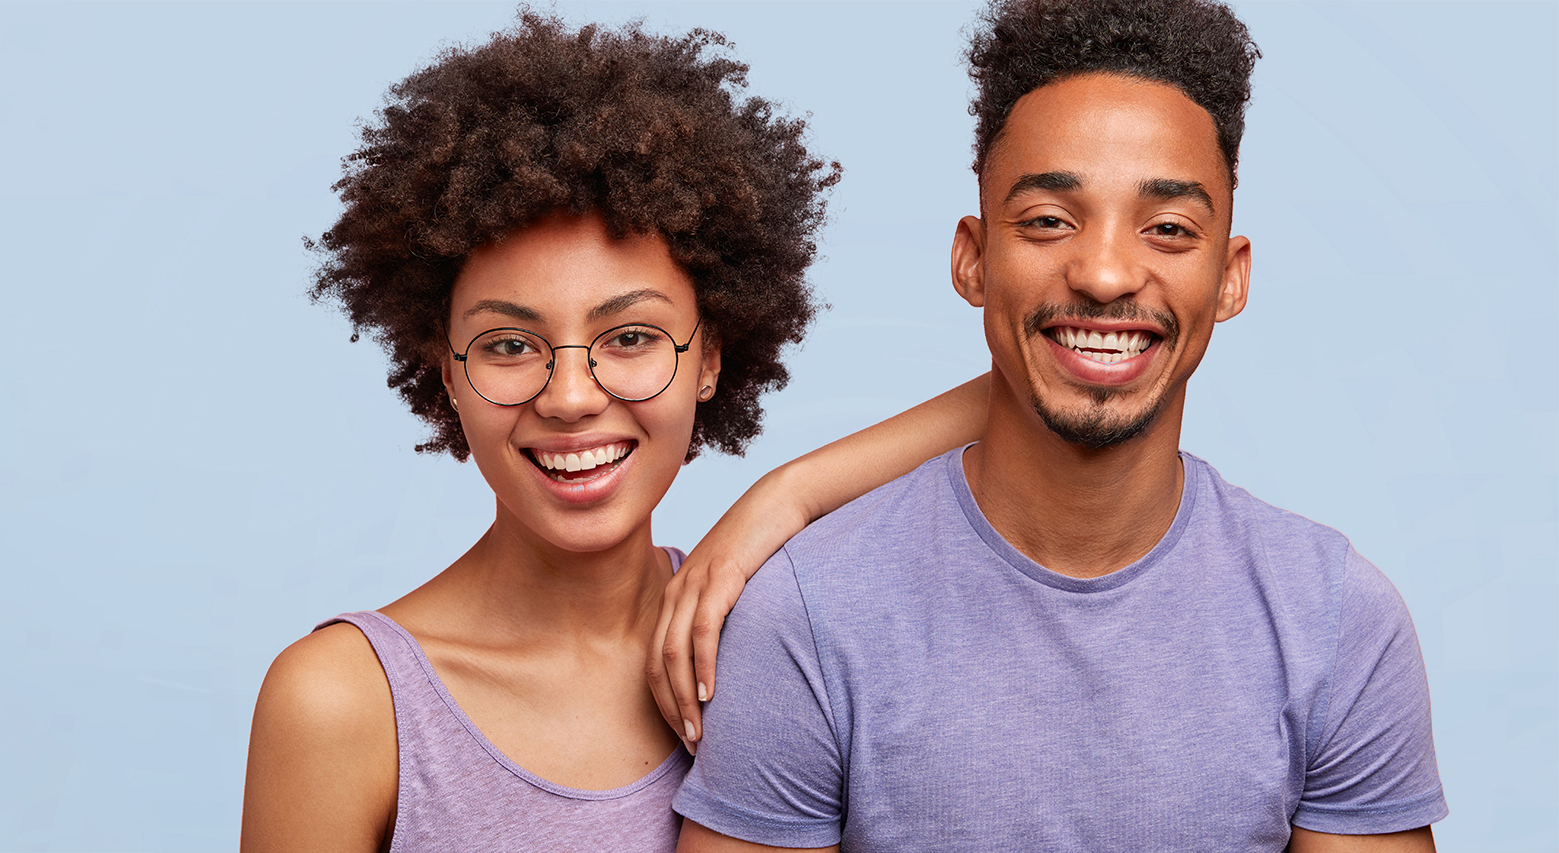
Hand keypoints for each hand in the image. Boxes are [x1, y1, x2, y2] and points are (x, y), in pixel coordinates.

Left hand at [647, 469, 809, 748]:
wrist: (777, 503)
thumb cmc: (760, 548)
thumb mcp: (732, 585)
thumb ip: (721, 617)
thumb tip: (726, 661)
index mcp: (674, 596)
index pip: (655, 661)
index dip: (665, 702)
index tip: (684, 734)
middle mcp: (676, 591)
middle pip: (658, 663)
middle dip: (671, 709)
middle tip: (690, 744)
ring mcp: (695, 584)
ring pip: (675, 652)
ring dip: (684, 698)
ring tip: (698, 731)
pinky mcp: (720, 578)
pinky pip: (703, 630)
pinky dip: (703, 665)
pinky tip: (711, 692)